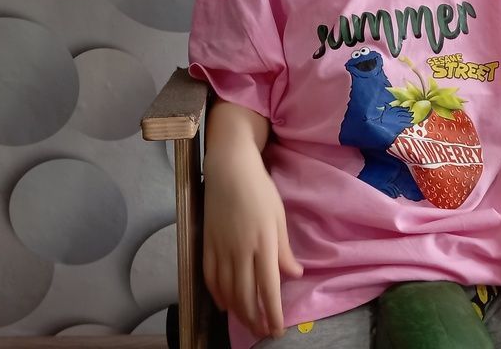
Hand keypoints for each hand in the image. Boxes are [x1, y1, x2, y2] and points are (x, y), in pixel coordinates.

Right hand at [203, 145, 303, 338]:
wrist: (229, 168)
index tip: (277, 329)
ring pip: (227, 291)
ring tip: (247, 322)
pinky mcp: (207, 243)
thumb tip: (293, 275)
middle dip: (255, 319)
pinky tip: (224, 304)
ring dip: (237, 311)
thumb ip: (284, 250)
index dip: (273, 313)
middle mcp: (240, 251)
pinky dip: (217, 295)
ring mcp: (220, 248)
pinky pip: (210, 277)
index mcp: (263, 244)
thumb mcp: (279, 217)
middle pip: (245, 296)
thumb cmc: (259, 189)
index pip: (269, 288)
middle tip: (263, 331)